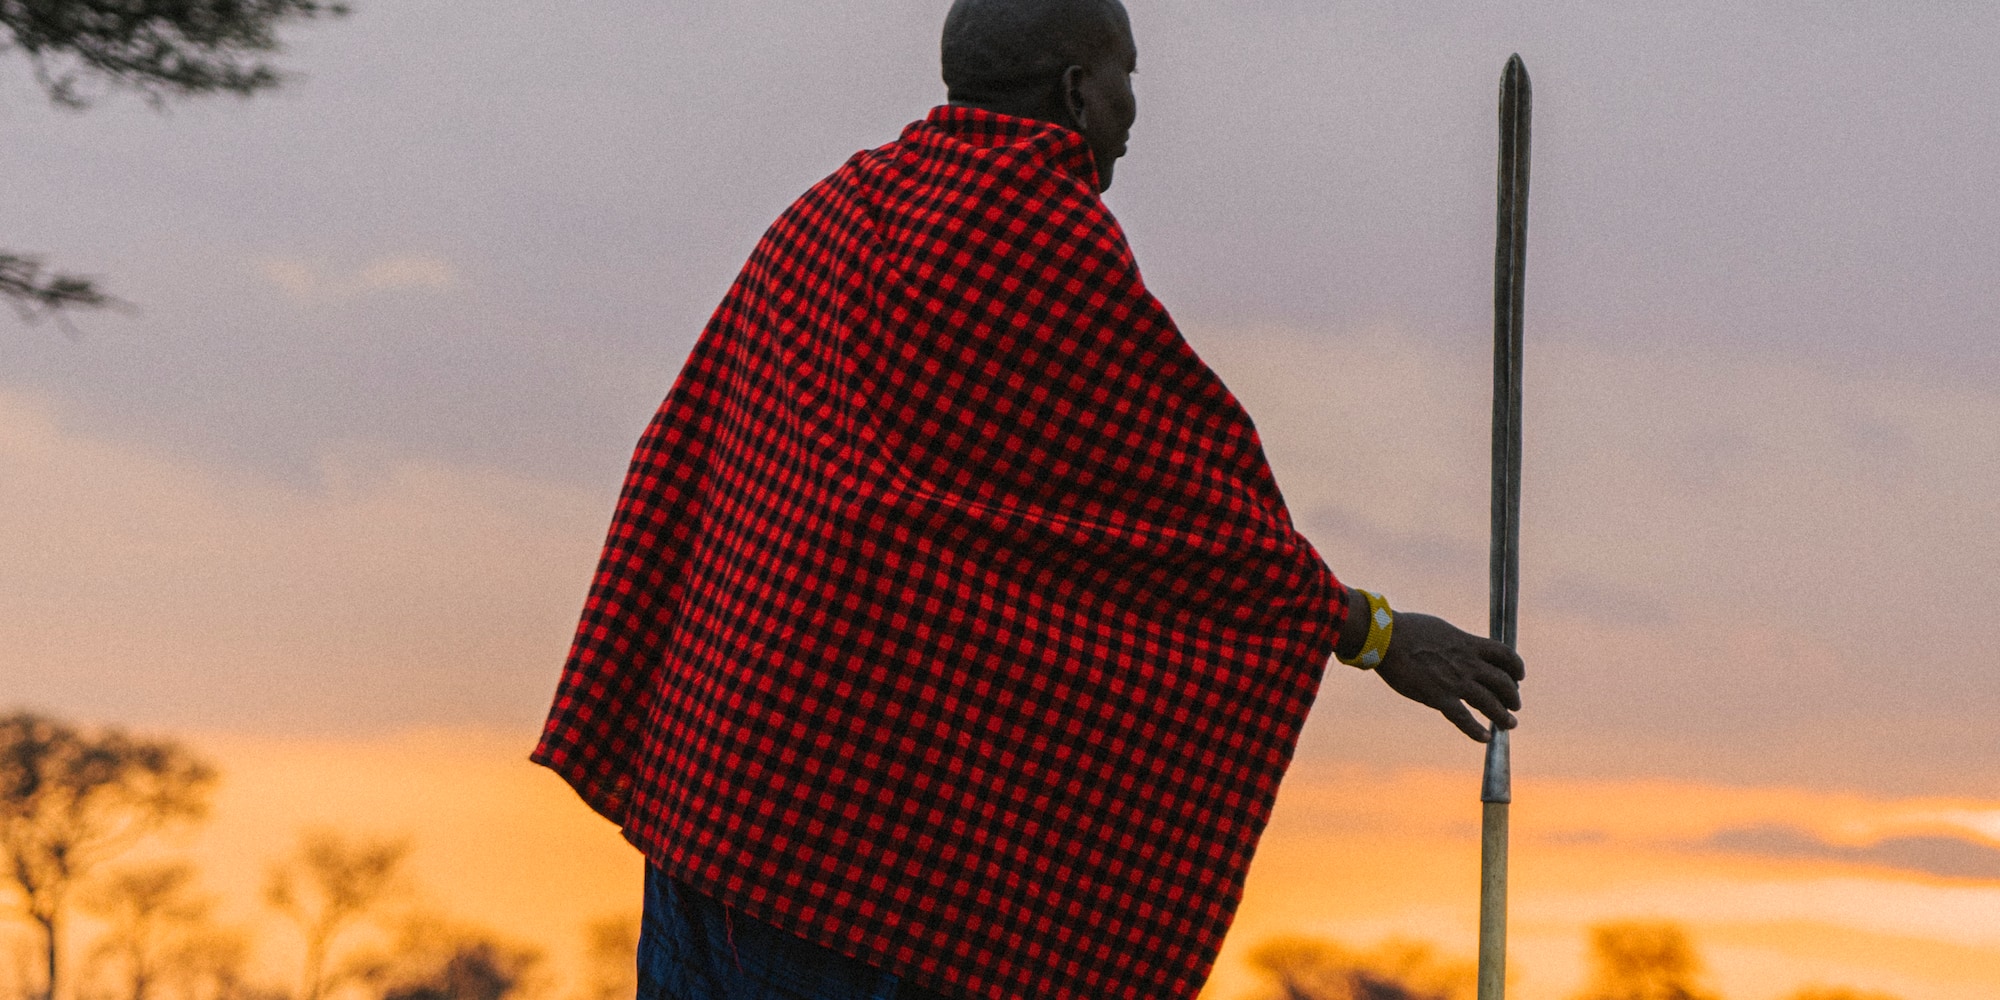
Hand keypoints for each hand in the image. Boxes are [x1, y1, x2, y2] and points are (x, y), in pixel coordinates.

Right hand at [1372, 611, 1524, 741]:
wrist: (1387, 638)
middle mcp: (1469, 664)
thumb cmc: (1408, 630)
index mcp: (1469, 644)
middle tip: (1515, 706)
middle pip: (1503, 683)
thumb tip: (1461, 648)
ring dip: (1503, 716)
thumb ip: (1457, 643)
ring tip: (1509, 724)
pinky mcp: (1439, 697)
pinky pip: (1464, 719)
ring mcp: (1456, 682)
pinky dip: (1477, 731)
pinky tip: (1485, 738)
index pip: (1506, 655)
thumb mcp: (1442, 631)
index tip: (1519, 677)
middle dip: (1513, 696)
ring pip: (1490, 703)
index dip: (1516, 667)